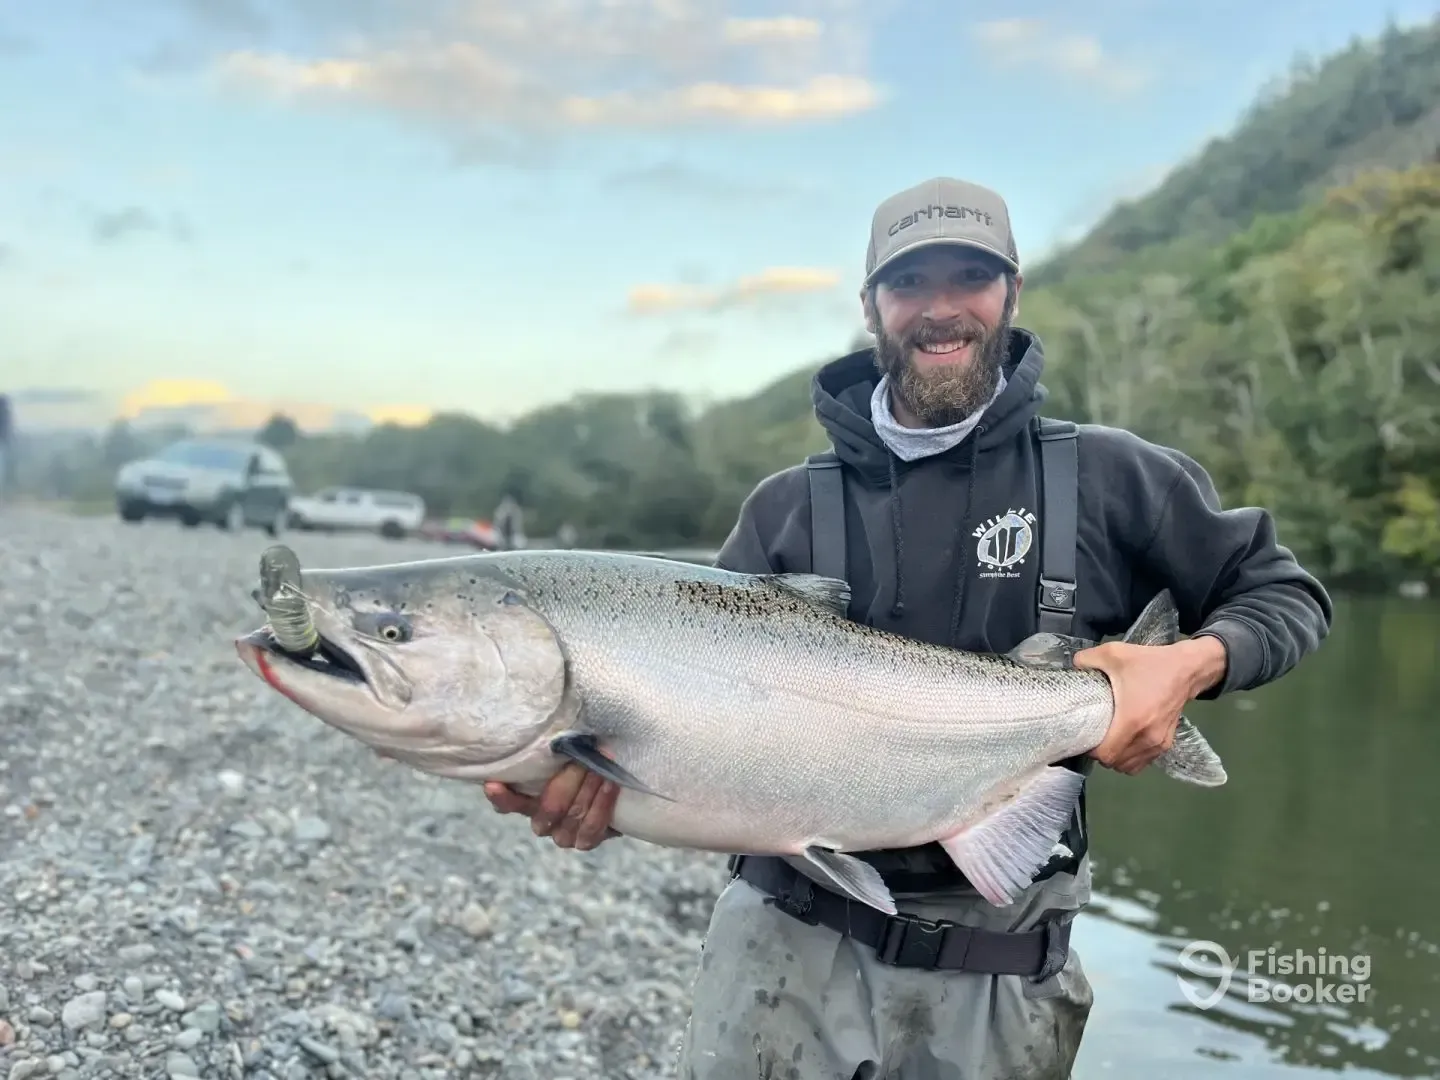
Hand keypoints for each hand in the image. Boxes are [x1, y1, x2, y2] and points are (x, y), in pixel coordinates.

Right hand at [484, 763, 620, 850]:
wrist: (616, 797)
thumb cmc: (584, 770)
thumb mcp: (567, 759)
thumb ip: (554, 753)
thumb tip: (554, 733)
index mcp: (528, 802)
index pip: (508, 804)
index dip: (502, 797)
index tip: (493, 785)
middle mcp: (541, 822)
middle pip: (549, 808)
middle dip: (568, 780)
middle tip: (582, 756)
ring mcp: (563, 835)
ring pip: (573, 815)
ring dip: (589, 787)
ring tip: (601, 764)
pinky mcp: (586, 841)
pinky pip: (592, 826)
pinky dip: (603, 802)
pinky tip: (610, 783)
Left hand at [1074, 636, 1226, 775]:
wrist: (1187, 669)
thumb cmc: (1150, 663)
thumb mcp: (1114, 653)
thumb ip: (1086, 659)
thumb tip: (1073, 665)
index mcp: (1132, 720)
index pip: (1106, 754)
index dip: (1090, 750)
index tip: (1084, 737)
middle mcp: (1147, 738)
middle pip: (1116, 764)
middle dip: (1101, 755)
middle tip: (1092, 738)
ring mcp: (1159, 743)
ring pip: (1130, 766)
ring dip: (1116, 759)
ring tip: (1107, 742)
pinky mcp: (1167, 743)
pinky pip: (1143, 762)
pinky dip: (1131, 759)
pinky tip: (1124, 744)